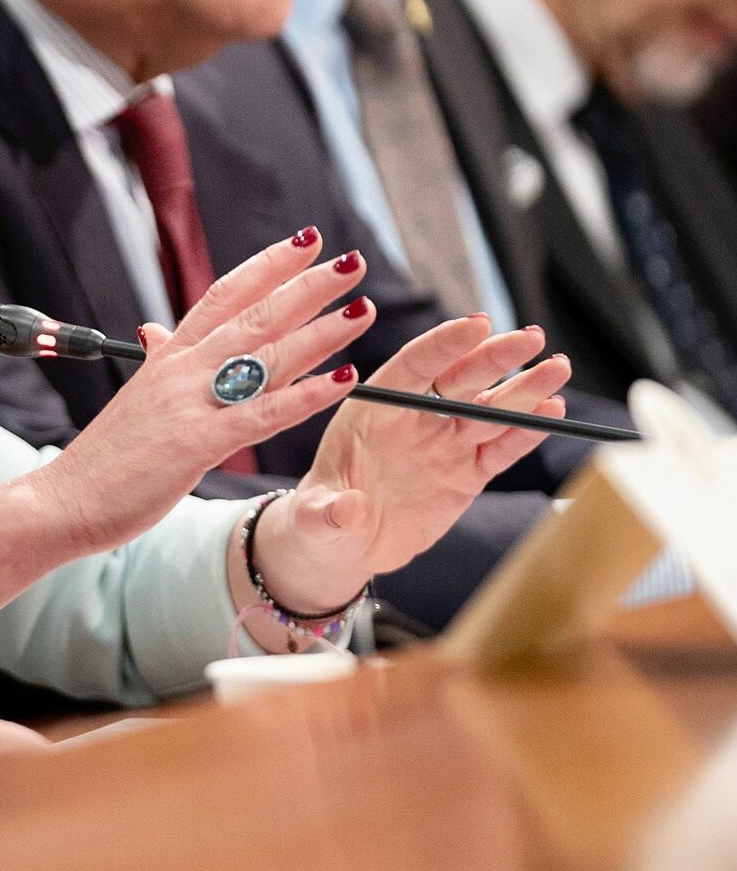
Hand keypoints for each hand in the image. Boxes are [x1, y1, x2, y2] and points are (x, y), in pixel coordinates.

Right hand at [36, 228, 373, 553]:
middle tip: (351, 263)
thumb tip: (155, 332)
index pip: (222, 295)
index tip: (305, 242)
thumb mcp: (135, 397)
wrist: (63, 497)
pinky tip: (343, 379)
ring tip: (361, 310)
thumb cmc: (103, 457)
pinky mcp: (198, 441)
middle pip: (253, 314)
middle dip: (306, 286)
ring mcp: (189, 402)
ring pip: (266, 356)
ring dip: (320, 331)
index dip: (266, 266)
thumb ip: (156, 362)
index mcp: (167, 356)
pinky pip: (263, 413)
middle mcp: (180, 368)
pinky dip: (307, 394)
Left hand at [251, 315, 569, 615]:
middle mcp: (412, 419)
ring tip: (557, 367)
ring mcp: (443, 444)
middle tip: (531, 338)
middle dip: (494, 357)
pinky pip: (500, 449)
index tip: (477, 323)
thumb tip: (349, 509)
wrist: (343, 547)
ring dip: (523, 389)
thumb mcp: (314, 519)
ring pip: (488, 410)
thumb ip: (328, 512)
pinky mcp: (466, 474)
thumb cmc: (319, 520)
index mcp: (371, 411)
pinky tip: (552, 412)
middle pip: (459, 380)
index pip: (411, 368)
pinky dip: (525, 433)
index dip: (443, 345)